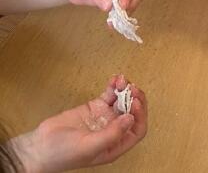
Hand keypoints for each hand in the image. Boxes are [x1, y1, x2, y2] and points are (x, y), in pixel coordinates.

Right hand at [11, 75, 146, 172]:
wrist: (39, 147)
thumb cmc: (62, 154)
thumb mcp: (89, 146)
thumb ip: (111, 134)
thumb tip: (130, 119)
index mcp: (114, 146)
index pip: (137, 130)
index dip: (140, 115)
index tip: (135, 102)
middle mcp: (112, 131)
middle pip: (132, 112)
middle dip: (135, 99)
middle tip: (131, 87)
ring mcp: (104, 118)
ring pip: (122, 101)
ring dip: (125, 89)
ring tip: (121, 80)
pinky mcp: (94, 107)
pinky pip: (110, 95)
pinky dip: (114, 86)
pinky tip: (114, 79)